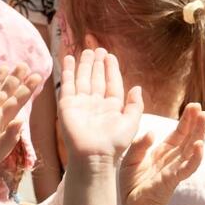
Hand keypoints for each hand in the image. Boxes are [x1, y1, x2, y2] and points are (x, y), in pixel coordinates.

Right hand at [57, 48, 143, 164]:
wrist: (94, 155)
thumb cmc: (114, 143)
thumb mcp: (131, 122)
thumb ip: (135, 105)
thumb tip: (138, 87)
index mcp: (112, 107)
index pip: (112, 83)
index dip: (111, 69)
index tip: (110, 56)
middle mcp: (96, 103)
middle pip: (97, 78)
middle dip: (98, 64)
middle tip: (98, 48)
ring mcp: (81, 103)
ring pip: (83, 78)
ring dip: (84, 64)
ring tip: (86, 50)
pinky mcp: (67, 104)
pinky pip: (67, 83)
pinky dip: (67, 71)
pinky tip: (68, 58)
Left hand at [120, 102, 204, 204]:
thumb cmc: (132, 185)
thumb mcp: (130, 159)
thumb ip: (139, 145)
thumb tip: (152, 132)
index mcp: (163, 153)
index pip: (179, 134)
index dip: (186, 120)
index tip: (193, 106)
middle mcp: (172, 159)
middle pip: (188, 138)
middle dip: (195, 123)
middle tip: (201, 108)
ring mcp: (174, 170)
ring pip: (191, 150)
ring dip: (199, 134)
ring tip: (204, 119)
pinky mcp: (172, 180)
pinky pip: (186, 168)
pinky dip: (194, 158)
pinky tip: (200, 146)